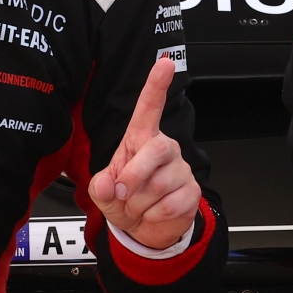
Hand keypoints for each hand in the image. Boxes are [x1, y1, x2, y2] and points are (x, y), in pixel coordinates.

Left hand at [89, 58, 200, 250]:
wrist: (146, 229)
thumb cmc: (126, 199)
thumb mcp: (104, 192)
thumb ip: (101, 186)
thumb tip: (108, 183)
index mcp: (142, 139)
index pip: (150, 108)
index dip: (156, 85)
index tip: (164, 63)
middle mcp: (165, 149)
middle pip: (157, 148)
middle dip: (134, 174)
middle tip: (121, 192)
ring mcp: (181, 169)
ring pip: (159, 184)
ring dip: (139, 203)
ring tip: (138, 206)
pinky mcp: (191, 190)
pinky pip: (170, 204)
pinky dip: (153, 216)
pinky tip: (152, 213)